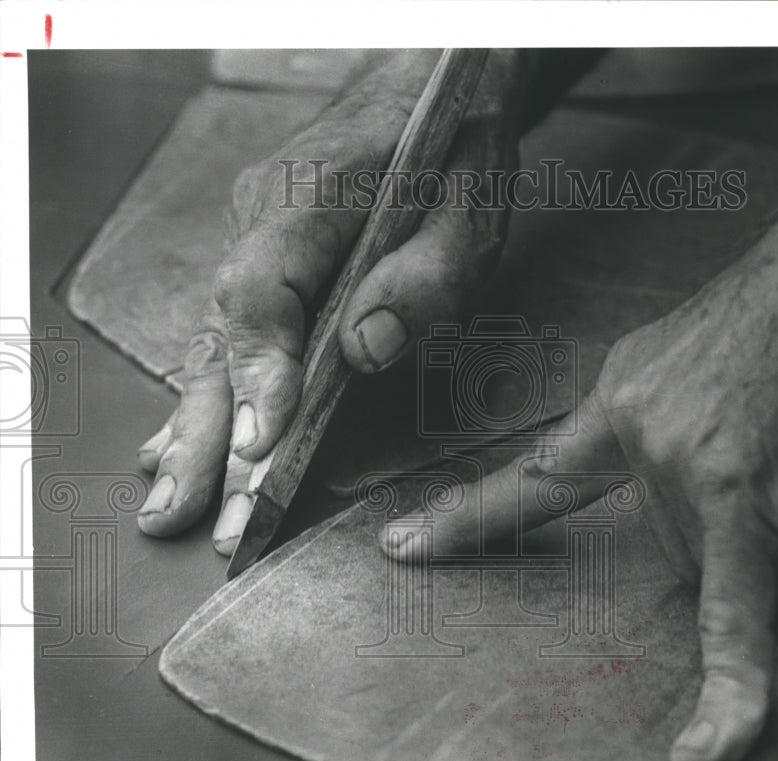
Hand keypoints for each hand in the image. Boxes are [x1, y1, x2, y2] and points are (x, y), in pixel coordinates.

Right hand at [136, 50, 527, 550]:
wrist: (430, 94)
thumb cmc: (454, 148)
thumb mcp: (470, 204)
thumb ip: (425, 275)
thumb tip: (364, 350)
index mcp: (310, 196)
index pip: (264, 291)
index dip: (260, 372)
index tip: (258, 446)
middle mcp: (262, 222)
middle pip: (222, 332)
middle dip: (206, 429)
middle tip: (184, 510)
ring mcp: (257, 243)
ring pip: (216, 341)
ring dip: (193, 427)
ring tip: (168, 503)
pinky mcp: (268, 266)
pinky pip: (229, 336)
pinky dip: (209, 395)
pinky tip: (175, 446)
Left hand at [384, 133, 777, 760]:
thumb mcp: (714, 351)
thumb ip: (693, 427)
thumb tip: (725, 502)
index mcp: (623, 390)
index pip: (533, 471)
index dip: (466, 513)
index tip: (402, 544)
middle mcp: (633, 425)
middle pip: (663, 537)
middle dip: (727, 526)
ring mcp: (676, 461)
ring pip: (715, 556)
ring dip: (777, 531)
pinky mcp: (738, 491)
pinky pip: (732, 605)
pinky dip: (728, 681)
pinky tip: (711, 742)